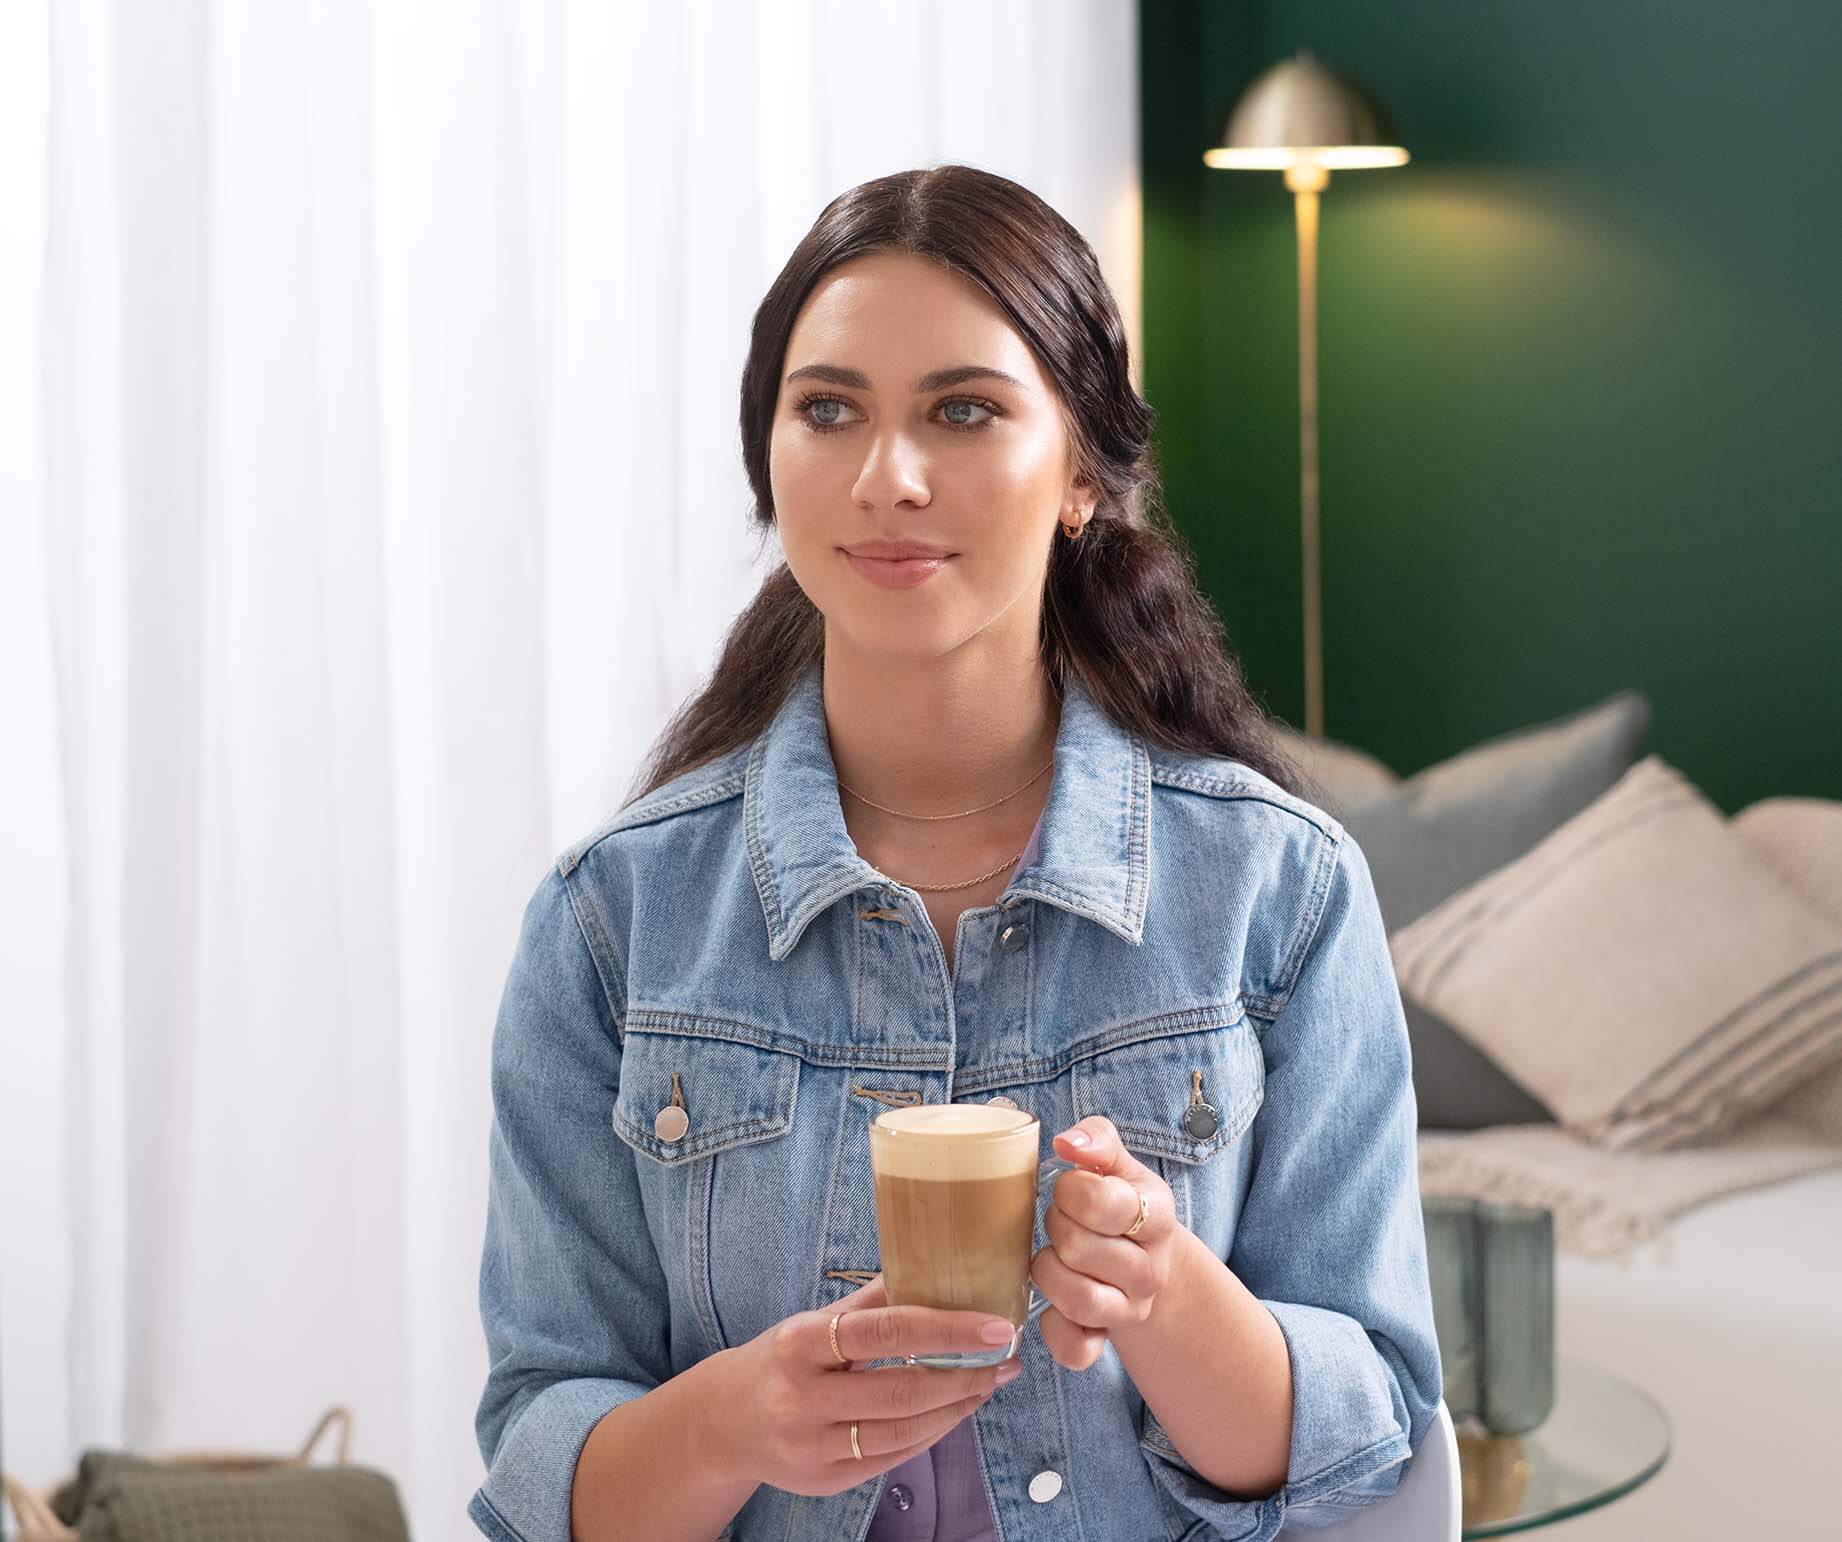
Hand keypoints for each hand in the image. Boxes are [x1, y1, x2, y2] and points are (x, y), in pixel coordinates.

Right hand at [715, 1274, 1023, 1496]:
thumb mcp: (812, 1322)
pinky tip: (956, 1409)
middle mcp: (802, 1399)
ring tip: (991, 1380)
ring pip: (904, 1432)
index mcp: (800, 1344)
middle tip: (1005, 1355)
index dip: (945, 1328)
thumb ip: (868, 1302)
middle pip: (900, 1391)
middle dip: (964, 1373)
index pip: (883, 1332)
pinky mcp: (825, 1480)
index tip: (993, 1324)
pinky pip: (894, 1457)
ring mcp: (813, 1447)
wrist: (723, 1422)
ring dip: (958, 1405)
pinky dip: (933, 1432)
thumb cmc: (780, 1360)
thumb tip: (930, 1264)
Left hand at [1031, 1116, 1183, 1370]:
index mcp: (1157, 1217)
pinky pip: (1074, 1350)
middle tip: (1060, 1220)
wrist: (1144, 1264)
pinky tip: (1050, 1304)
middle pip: (1080, 1248)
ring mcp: (1129, 1310)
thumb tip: (1067, 1142)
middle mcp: (1150, 1270)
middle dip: (1056, 1226)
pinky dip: (1053, 1328)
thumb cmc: (1118, 1204)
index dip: (1070, 1190)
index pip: (1104, 1203)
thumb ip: (1097, 1140)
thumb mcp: (1117, 1166)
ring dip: (1047, 1270)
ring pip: (1076, 1298)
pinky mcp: (1104, 1341)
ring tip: (1052, 1254)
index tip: (1069, 1188)